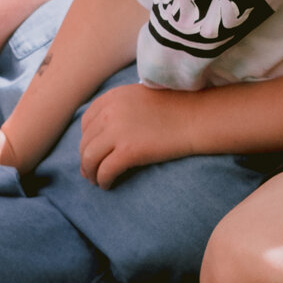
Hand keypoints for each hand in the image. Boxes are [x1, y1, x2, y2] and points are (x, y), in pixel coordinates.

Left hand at [78, 81, 199, 187]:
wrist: (197, 117)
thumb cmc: (175, 108)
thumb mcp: (139, 97)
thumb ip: (119, 108)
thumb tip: (102, 132)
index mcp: (111, 98)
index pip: (86, 123)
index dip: (86, 140)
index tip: (92, 151)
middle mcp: (109, 112)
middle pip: (86, 141)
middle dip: (85, 159)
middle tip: (90, 172)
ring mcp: (117, 131)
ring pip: (90, 158)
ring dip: (90, 172)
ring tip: (96, 181)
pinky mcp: (129, 151)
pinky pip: (105, 170)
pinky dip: (102, 180)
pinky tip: (107, 185)